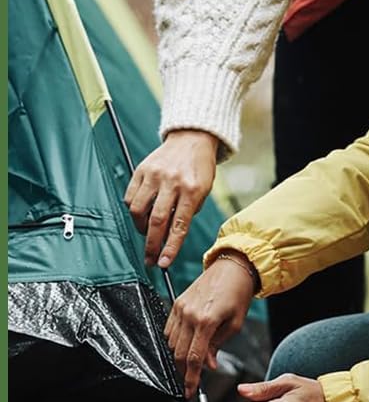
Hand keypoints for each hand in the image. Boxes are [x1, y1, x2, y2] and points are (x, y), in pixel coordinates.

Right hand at [124, 129, 218, 267]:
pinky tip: (141, 212)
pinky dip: (133, 210)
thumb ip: (189, 211)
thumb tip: (170, 237)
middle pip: (156, 221)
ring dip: (140, 228)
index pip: (180, 225)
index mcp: (193, 189)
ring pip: (138, 211)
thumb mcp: (205, 189)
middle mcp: (173, 182)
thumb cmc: (200, 167)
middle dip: (151, 245)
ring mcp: (155, 175)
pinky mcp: (142, 170)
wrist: (193, 137)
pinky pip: (130, 197)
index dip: (170, 247)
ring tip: (147, 231)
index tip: (163, 264)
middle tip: (149, 259)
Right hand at [165, 254, 255, 397]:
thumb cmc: (238, 293)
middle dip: (183, 371)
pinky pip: (168, 329)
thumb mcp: (235, 323)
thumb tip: (208, 365)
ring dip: (178, 357)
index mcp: (207, 320)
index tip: (190, 392)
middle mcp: (190, 314)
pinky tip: (184, 344)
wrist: (233, 267)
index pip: (194, 358)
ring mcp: (180, 307)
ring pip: (171, 343)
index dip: (191, 379)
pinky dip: (173, 341)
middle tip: (190, 380)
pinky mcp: (177, 302)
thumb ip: (218, 345)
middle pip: (178, 354)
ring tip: (190, 362)